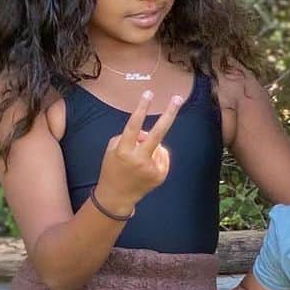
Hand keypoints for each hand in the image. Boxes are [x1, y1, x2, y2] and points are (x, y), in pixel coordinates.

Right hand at [94, 89, 180, 215]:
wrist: (116, 197)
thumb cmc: (112, 169)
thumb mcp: (112, 149)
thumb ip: (129, 136)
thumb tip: (148, 133)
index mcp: (124, 151)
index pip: (134, 125)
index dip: (141, 108)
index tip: (148, 93)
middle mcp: (139, 160)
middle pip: (158, 133)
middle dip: (169, 113)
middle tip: (178, 98)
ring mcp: (152, 169)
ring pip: (158, 145)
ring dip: (151, 146)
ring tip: (139, 160)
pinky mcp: (160, 175)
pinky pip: (163, 156)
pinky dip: (156, 156)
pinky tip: (146, 166)